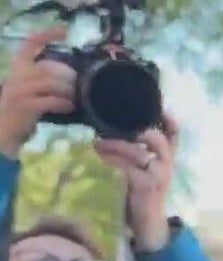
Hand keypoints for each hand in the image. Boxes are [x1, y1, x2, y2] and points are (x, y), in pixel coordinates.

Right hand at [0, 27, 74, 158]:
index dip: (47, 35)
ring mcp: (20, 91)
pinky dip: (63, 103)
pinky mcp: (26, 106)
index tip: (64, 30)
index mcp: (18, 69)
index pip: (30, 44)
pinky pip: (51, 101)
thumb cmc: (21, 112)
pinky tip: (69, 107)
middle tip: (78, 86)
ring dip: (68, 91)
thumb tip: (71, 79)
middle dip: (68, 76)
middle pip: (49, 68)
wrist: (4, 132)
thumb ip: (42, 81)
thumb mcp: (28, 91)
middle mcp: (17, 76)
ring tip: (75, 99)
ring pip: (52, 83)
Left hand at [96, 113, 177, 251]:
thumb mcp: (140, 171)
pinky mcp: (146, 187)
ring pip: (139, 152)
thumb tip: (106, 131)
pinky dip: (112, 161)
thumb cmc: (138, 195)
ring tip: (96, 143)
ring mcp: (158, 176)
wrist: (146, 226)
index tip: (159, 109)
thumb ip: (132, 152)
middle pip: (157, 139)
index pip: (174, 135)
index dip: (169, 120)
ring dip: (115, 145)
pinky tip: (99, 159)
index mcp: (167, 159)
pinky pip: (128, 168)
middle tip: (107, 127)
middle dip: (134, 130)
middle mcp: (166, 165)